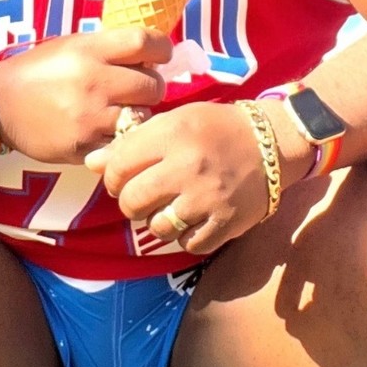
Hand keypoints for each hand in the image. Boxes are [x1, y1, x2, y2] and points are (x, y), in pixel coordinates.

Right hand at [0, 29, 171, 162]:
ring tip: (118, 111)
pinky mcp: (85, 146)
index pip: (145, 42)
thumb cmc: (39, 70)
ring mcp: (89, 117)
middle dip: (151, 87)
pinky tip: (107, 130)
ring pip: (143, 117)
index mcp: (89, 50)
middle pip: (153, 85)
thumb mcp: (71, 45)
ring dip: (138, 115)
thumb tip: (153, 56)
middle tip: (137, 90)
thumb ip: (109, 49)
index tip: (159, 56)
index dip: (161, 49)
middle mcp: (93, 82)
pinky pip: (122, 143)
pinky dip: (121, 138)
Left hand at [84, 101, 273, 254]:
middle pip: (132, 201)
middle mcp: (188, 166)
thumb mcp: (174, 122)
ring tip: (169, 208)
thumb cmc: (216, 128)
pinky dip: (185, 237)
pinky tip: (192, 220)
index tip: (122, 178)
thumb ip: (133, 142)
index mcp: (172, 134)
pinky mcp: (226, 222)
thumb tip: (92, 164)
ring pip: (157, 227)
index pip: (118, 167)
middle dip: (130, 203)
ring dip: (157, 221)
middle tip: (142, 197)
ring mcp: (207, 198)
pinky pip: (188, 244)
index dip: (113, 177)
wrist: (273, 142)